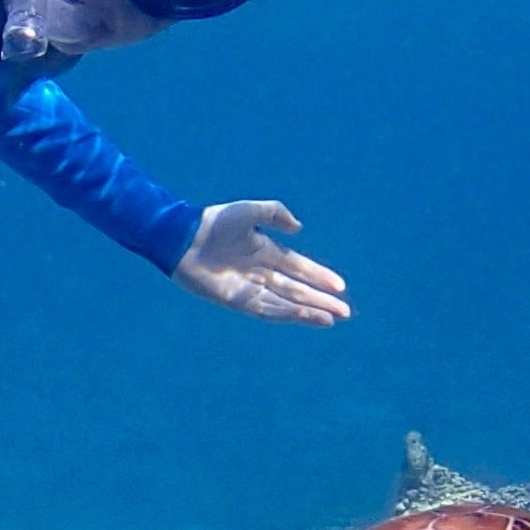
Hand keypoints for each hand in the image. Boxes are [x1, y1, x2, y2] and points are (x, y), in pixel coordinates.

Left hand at [173, 200, 350, 325]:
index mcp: (265, 251)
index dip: (319, 277)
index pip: (299, 268)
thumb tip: (299, 229)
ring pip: (286, 303)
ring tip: (332, 318)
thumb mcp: (250, 210)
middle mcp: (261, 272)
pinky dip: (287, 314)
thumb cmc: (213, 222)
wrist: (183, 238)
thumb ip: (276, 214)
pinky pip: (267, 310)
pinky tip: (304, 316)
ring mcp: (250, 288)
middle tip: (346, 311)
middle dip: (321, 300)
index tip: (340, 286)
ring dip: (309, 311)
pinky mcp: (238, 300)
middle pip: (297, 290)